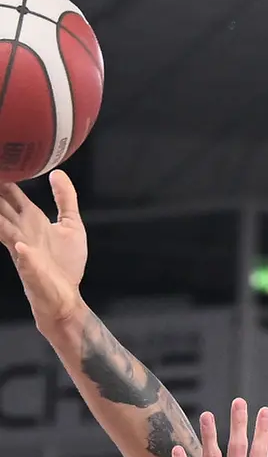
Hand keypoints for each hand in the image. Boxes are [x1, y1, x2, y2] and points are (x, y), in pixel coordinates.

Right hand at [0, 172, 85, 330]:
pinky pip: (23, 256)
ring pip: (1, 225)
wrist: (65, 298)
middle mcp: (21, 229)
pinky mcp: (30, 267)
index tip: (2, 159)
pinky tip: (20, 245)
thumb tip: (57, 173)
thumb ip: (65, 199)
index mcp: (30, 218)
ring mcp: (22, 247)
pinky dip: (22, 250)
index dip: (4, 175)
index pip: (9, 191)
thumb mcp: (71, 225)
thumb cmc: (66, 265)